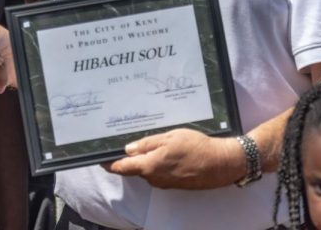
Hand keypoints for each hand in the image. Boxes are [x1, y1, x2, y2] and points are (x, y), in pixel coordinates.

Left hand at [104, 128, 243, 189]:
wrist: (220, 164)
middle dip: (129, 158)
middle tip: (127, 142)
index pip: (122, 168)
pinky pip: (159, 174)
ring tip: (150, 144)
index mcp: (149, 166)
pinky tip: (165, 153)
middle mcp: (154, 179)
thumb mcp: (169, 137)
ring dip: (146, 160)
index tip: (100, 158)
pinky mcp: (174, 184)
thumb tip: (129, 149)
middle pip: (135, 169)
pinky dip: (157, 164)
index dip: (110, 163)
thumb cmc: (195, 147)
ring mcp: (165, 183)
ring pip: (148, 171)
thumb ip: (147, 144)